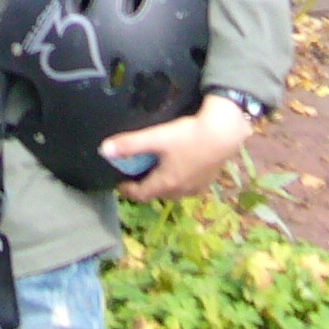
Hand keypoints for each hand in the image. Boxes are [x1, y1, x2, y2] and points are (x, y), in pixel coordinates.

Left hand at [104, 93, 257, 202]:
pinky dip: (178, 180)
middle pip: (157, 193)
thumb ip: (130, 144)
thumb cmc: (188, 136)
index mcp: (166, 183)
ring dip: (162, 184)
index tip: (119, 183)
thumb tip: (104, 150)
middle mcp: (181, 191)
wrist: (224, 133)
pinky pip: (187, 185)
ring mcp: (196, 187)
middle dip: (145, 186)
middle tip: (136, 172)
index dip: (127, 190)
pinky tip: (179, 166)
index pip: (141, 195)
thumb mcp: (156, 137)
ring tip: (156, 169)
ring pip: (173, 191)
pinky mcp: (208, 180)